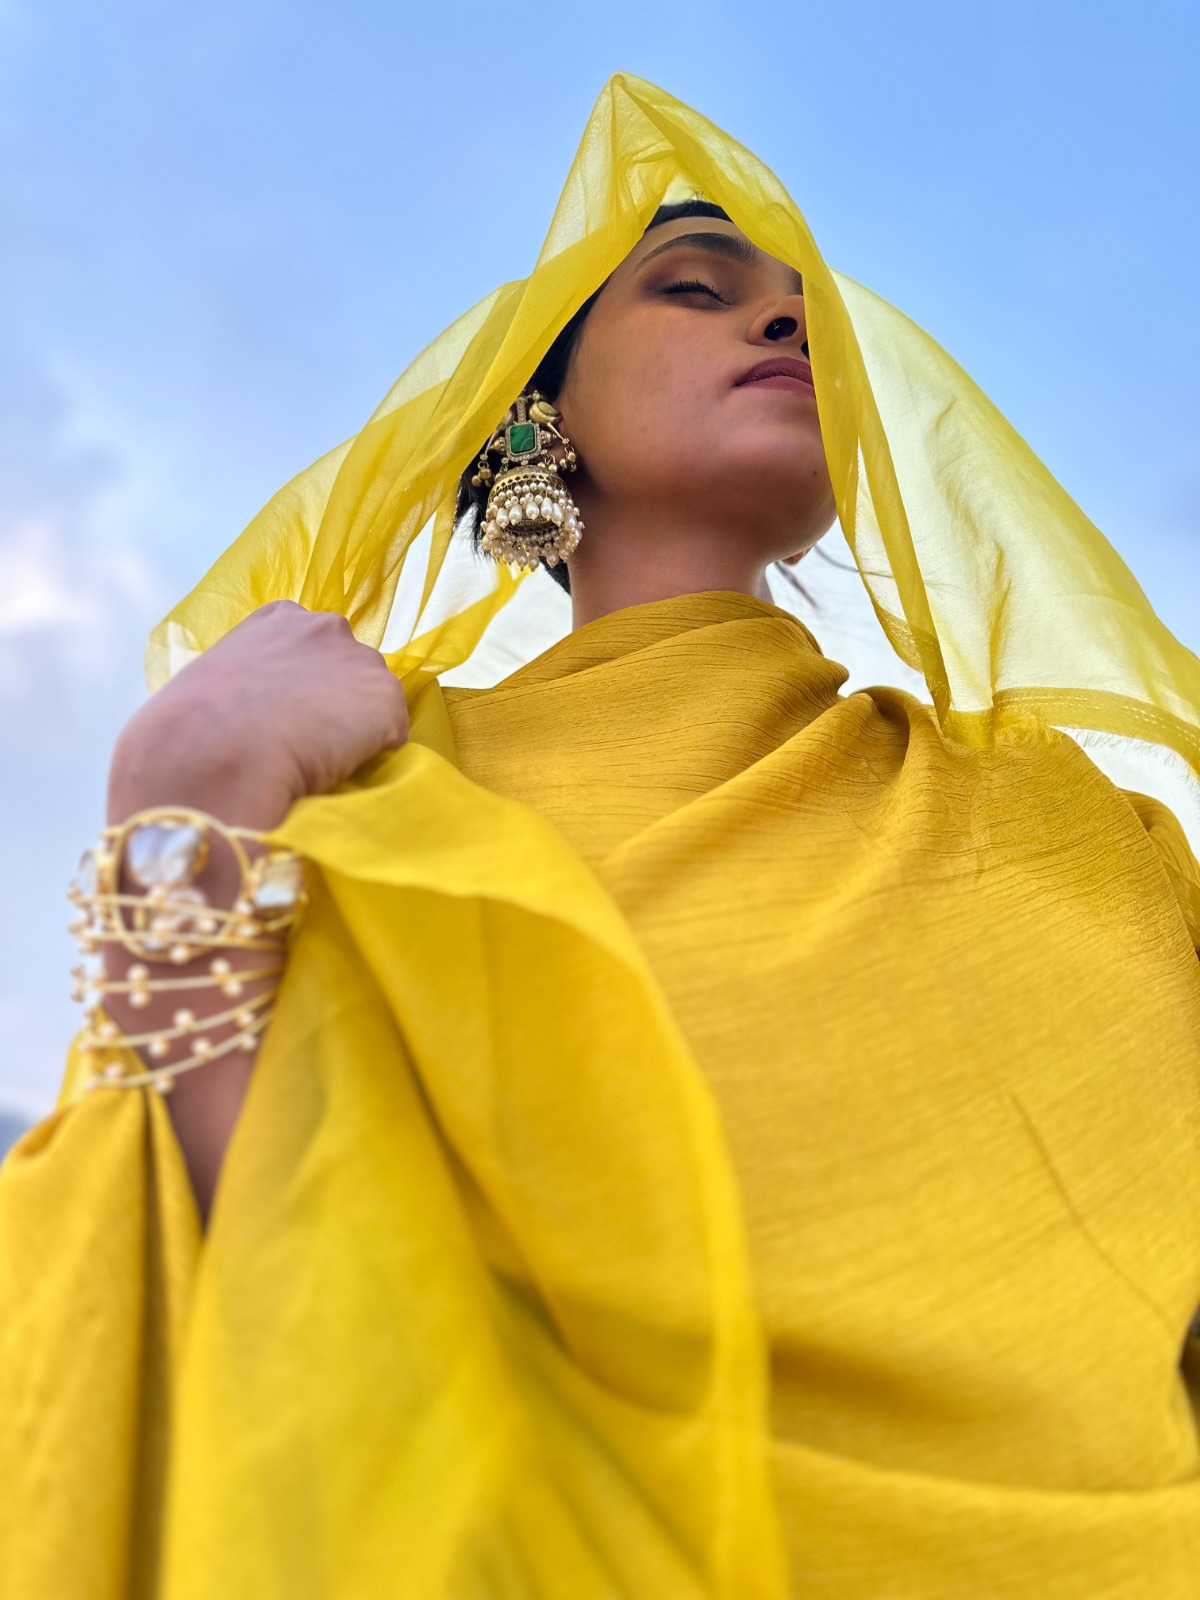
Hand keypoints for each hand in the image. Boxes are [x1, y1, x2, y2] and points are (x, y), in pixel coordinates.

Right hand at [108, 601, 409, 828]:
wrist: (214, 748)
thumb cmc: (193, 723)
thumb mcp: (214, 678)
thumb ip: (247, 676)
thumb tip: (251, 708)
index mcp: (281, 617)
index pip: (311, 644)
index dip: (303, 682)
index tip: (285, 709)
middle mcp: (328, 626)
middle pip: (349, 668)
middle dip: (336, 698)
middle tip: (304, 736)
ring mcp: (362, 661)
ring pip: (372, 702)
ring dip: (357, 726)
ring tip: (319, 755)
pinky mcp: (387, 702)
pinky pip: (391, 737)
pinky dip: (372, 755)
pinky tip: (336, 766)